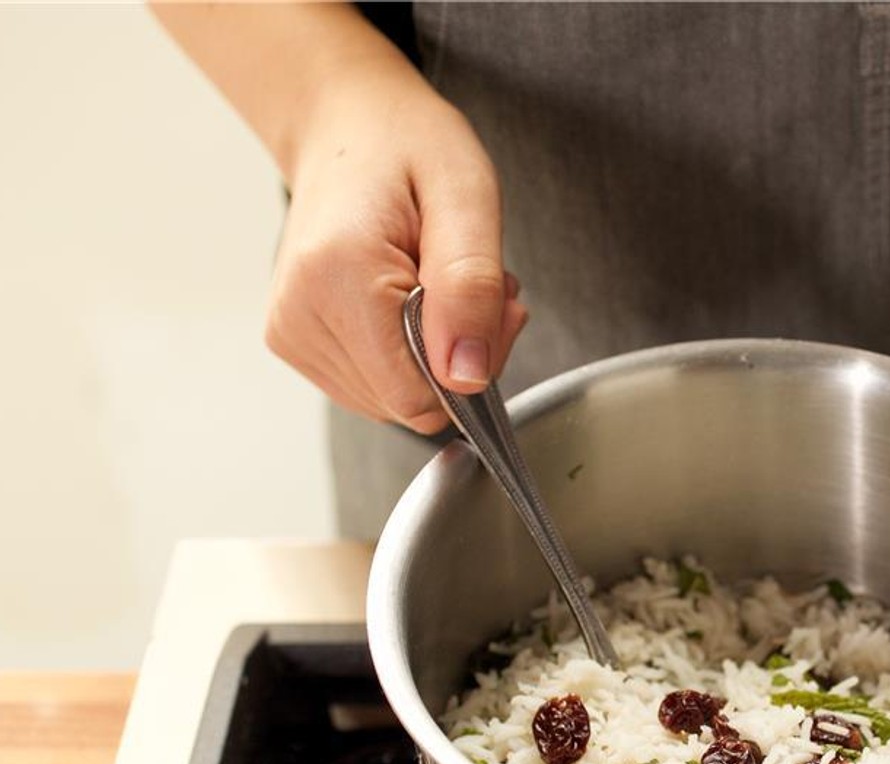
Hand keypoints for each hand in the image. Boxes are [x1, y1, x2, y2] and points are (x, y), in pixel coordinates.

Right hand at [267, 74, 527, 433]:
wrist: (345, 125)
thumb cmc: (408, 147)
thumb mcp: (467, 197)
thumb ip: (470, 289)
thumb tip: (465, 377)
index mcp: (336, 276)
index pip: (417, 396)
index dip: (471, 366)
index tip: (492, 304)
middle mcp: (299, 315)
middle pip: (408, 404)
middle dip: (459, 358)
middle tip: (474, 286)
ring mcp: (290, 334)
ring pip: (393, 402)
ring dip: (436, 356)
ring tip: (441, 283)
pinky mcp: (293, 342)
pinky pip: (374, 386)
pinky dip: (408, 356)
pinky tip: (414, 300)